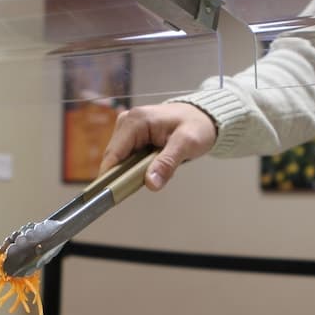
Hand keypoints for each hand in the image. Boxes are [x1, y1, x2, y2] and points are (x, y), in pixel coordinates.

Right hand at [99, 103, 216, 190]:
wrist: (202, 117)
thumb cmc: (196, 125)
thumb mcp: (187, 144)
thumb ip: (167, 163)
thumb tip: (151, 183)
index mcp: (135, 120)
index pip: (114, 154)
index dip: (111, 177)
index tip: (113, 196)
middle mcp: (126, 122)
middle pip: (115, 159)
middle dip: (129, 175)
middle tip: (153, 180)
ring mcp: (127, 129)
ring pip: (121, 161)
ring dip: (136, 172)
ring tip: (159, 170)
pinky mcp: (131, 136)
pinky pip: (129, 158)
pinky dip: (140, 167)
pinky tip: (155, 165)